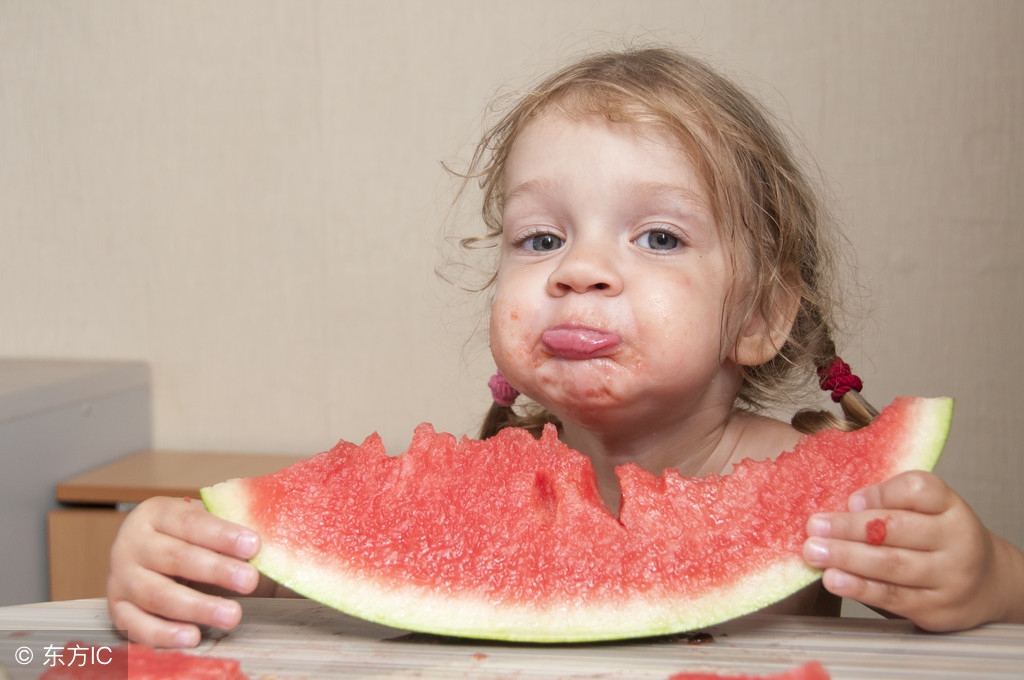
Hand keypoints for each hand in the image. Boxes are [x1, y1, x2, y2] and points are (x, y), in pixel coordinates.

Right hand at [107, 496, 261, 646]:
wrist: (147, 554)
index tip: (254, 545)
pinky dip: (164, 634)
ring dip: (197, 607)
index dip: (222, 535)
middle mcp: (131, 543)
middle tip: (249, 581)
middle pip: (174, 558)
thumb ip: (233, 526)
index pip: (190, 522)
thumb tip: (276, 536)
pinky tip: (192, 636)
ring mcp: (120, 578)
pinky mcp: (117, 609)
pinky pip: (137, 626)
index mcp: (156, 513)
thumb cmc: (188, 538)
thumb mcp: (206, 523)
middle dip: (215, 570)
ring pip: (157, 594)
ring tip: (232, 615)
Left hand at [802, 470, 1023, 630]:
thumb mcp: (927, 512)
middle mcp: (957, 539)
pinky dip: (859, 587)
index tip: (850, 499)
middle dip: (850, 527)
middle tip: (814, 526)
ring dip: (847, 557)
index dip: (880, 493)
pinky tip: (834, 580)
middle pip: (897, 528)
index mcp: (951, 506)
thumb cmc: (938, 540)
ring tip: (815, 552)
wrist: (987, 586)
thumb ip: (889, 505)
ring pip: (892, 564)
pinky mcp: (936, 608)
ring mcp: (949, 576)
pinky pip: (892, 596)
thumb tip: (836, 506)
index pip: (918, 489)